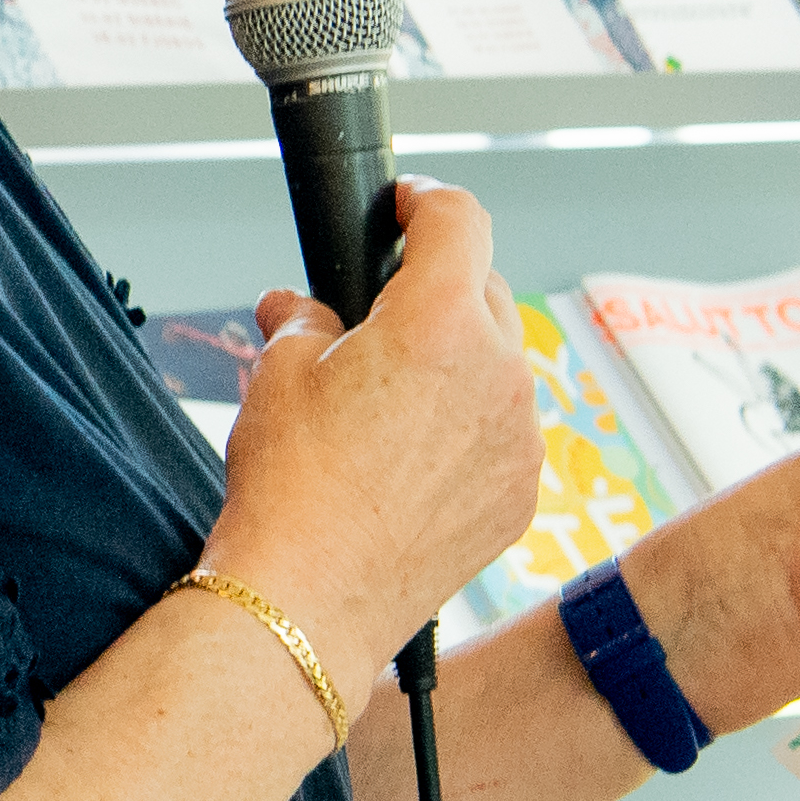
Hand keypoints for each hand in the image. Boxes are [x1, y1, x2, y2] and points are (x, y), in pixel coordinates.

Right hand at [203, 179, 537, 678]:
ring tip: (390, 404)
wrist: (307, 599)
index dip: (426, 201)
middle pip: (483, 290)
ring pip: (500, 365)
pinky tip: (412, 460)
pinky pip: (506, 432)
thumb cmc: (290, 490)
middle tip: (377, 322)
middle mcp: (497, 372)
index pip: (458, 219)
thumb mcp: (277, 374)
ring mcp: (520, 437)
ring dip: (458, 364)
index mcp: (437, 322)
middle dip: (436, 292)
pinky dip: (471, 429)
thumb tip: (299, 307)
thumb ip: (302, 318)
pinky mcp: (523, 492)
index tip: (406, 208)